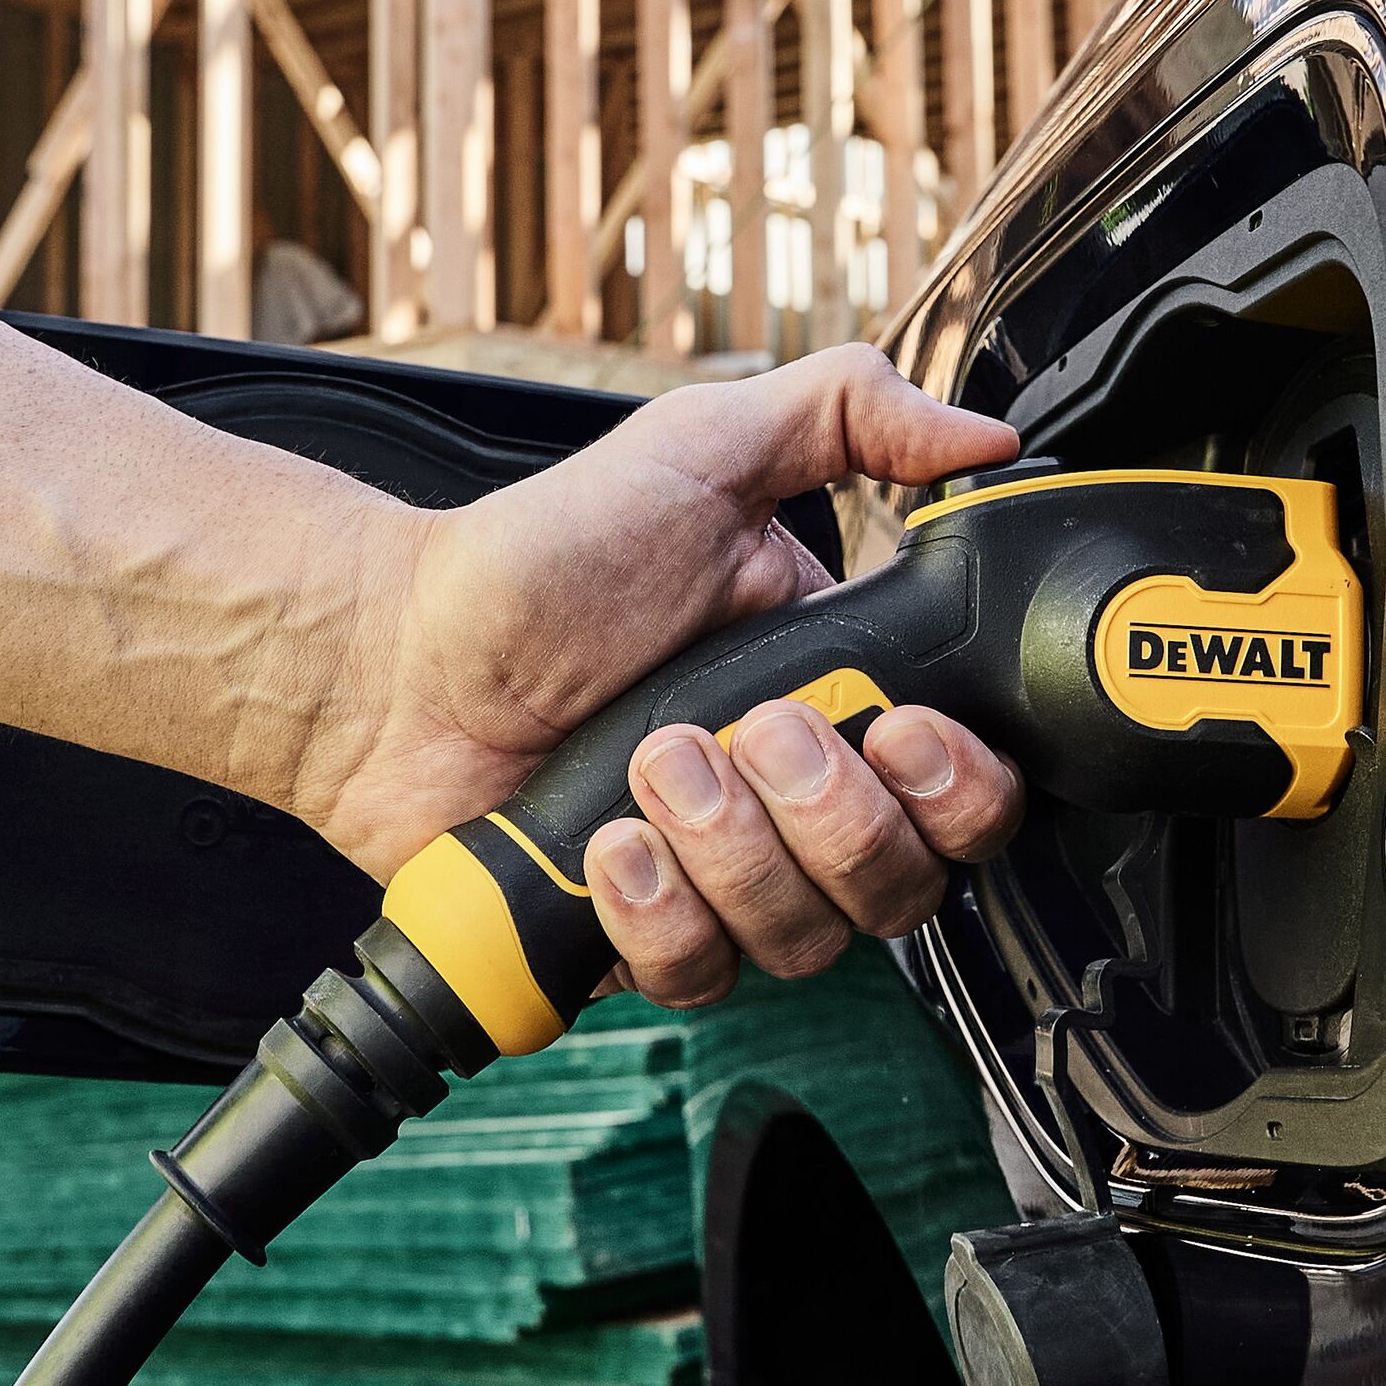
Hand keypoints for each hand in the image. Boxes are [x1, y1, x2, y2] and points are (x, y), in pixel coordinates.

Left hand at [308, 344, 1026, 1006]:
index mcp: (839, 701)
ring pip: (808, 937)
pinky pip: (704, 971)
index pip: (968, 795)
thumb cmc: (547, 559)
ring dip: (732, 848)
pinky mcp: (650, 939)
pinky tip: (611, 840)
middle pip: (905, 885)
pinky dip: (659, 908)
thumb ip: (850, 414)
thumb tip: (983, 436)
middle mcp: (799, 808)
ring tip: (651, 760)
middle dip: (832, 813)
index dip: (957, 786)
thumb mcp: (704, 453)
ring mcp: (728, 882)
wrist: (401, 659)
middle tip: (750, 732)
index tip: (901, 732)